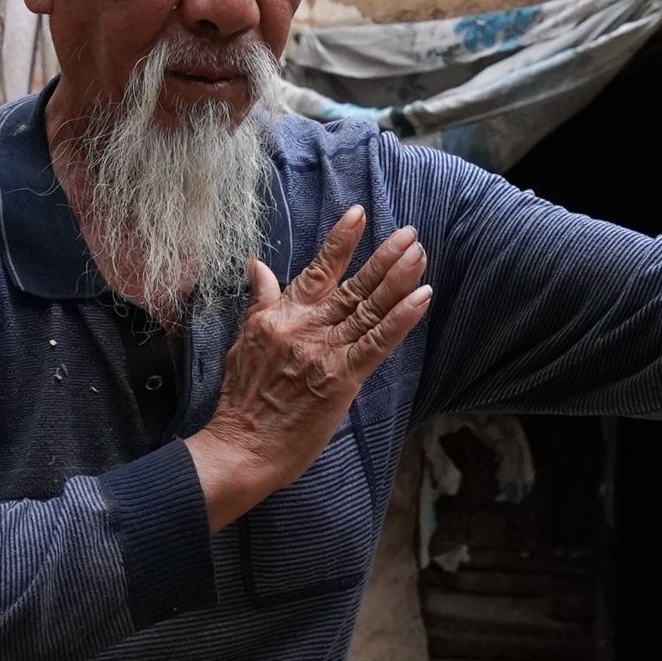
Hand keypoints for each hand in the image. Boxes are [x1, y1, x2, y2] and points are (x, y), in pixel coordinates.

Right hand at [188, 207, 430, 527]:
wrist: (240, 446)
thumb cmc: (240, 401)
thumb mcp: (244, 341)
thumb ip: (260, 302)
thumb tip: (258, 265)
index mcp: (282, 316)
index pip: (317, 271)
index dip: (340, 242)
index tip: (360, 214)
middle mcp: (304, 327)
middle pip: (352, 286)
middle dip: (384, 257)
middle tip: (409, 233)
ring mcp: (324, 352)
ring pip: (368, 308)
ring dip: (398, 279)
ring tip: (419, 253)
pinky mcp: (341, 379)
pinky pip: (377, 343)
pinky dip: (401, 319)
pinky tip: (421, 297)